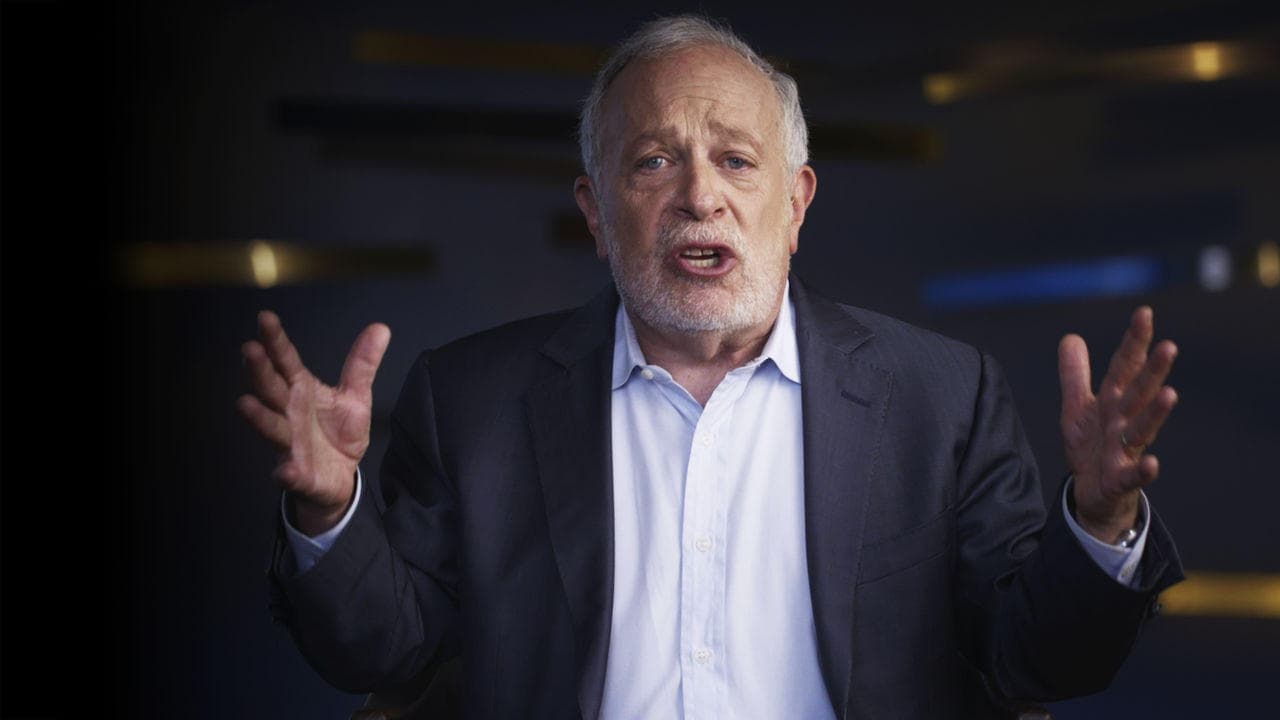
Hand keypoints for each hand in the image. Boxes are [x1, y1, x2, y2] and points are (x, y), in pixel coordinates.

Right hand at [237, 311, 390, 535]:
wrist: (340, 477)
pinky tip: (284, 471)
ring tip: (244, 403)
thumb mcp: (355, 395)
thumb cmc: (338, 432)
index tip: (265, 318)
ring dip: (259, 417)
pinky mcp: (298, 474)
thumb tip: (381, 328)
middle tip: (249, 350)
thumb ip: (362, 364)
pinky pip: (289, 475)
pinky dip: (286, 473)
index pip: (286, 362)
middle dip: (260, 371)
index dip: (276, 341)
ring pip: (272, 428)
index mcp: (301, 391)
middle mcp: (289, 414)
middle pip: (271, 389)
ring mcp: (290, 444)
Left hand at [1058, 307, 1177, 542]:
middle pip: (1139, 393)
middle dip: (1153, 371)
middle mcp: (1123, 422)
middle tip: (1169, 346)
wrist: (1093, 493)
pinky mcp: (1121, 479)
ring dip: (1156, 413)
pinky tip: (1151, 464)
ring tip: (1169, 393)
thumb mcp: (1077, 407)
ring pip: (1142, 429)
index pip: (1124, 367)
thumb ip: (1075, 374)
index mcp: (1112, 402)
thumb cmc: (1091, 446)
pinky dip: (1143, 471)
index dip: (1133, 341)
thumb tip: (1071, 336)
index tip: (1144, 313)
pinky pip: (1134, 475)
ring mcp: (1125, 451)